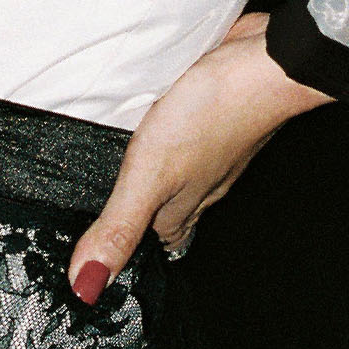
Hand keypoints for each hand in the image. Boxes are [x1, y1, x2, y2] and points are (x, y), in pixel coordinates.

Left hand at [66, 14, 330, 302]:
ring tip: (120, 163)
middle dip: (137, 211)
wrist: (261, 62)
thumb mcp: (149, 176)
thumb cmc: (213, 116)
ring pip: (178, 171)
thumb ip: (119, 226)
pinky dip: (168, 130)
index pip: (153, 244)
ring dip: (152, 170)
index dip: (128, 251)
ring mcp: (211, 147)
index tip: (100, 255)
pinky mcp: (214, 112)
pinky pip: (186, 131)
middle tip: (103, 210)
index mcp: (182, 206)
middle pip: (165, 209)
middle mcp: (200, 182)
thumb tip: (88, 285)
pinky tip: (154, 115)